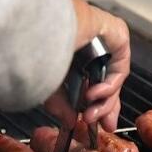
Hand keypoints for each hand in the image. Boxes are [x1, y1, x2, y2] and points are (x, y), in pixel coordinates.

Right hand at [44, 0, 130, 131]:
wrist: (39, 26)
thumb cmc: (32, 45)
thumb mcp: (46, 84)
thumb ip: (61, 104)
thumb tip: (71, 121)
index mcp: (70, 47)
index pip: (89, 77)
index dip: (95, 102)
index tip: (93, 122)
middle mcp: (88, 40)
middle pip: (106, 78)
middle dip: (107, 106)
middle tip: (104, 125)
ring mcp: (103, 36)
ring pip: (113, 75)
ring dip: (106, 100)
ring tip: (92, 114)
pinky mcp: (116, 33)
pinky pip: (119, 65)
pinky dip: (110, 85)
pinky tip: (95, 94)